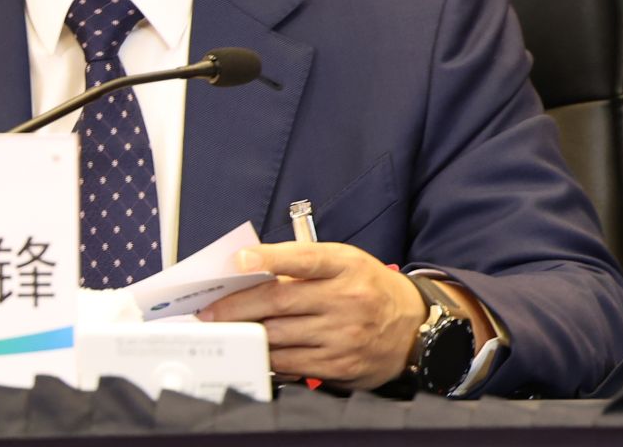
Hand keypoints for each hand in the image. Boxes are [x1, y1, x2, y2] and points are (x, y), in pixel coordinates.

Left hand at [198, 241, 424, 389]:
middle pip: (279, 302)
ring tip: (226, 331)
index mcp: (345, 266)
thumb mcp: (344, 263)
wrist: (412, 327)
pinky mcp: (341, 364)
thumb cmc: (368, 288)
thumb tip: (250, 272)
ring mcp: (344, 335)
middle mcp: (347, 299)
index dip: (270, 258)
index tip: (240, 260)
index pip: (304, 258)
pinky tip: (256, 351)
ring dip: (248, 334)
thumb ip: (303, 264)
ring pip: (280, 335)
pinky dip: (269, 357)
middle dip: (237, 307)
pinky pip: (293, 363)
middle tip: (210, 312)